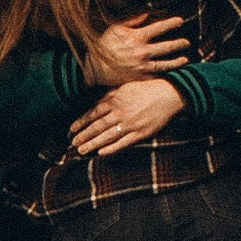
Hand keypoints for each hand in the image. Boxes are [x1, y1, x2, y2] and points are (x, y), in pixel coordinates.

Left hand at [69, 76, 186, 155]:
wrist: (169, 94)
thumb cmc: (147, 88)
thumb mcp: (125, 87)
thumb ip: (110, 95)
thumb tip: (95, 103)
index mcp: (115, 100)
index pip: (93, 113)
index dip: (81, 122)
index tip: (72, 129)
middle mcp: (120, 113)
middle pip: (97, 127)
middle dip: (83, 136)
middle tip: (73, 143)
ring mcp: (130, 124)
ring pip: (107, 136)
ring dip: (93, 144)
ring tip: (82, 150)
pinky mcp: (141, 133)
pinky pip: (123, 143)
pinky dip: (112, 148)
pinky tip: (101, 153)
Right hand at [83, 15, 188, 90]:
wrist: (93, 68)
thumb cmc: (103, 45)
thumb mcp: (115, 28)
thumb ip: (132, 20)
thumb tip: (146, 13)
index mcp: (137, 37)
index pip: (160, 28)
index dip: (171, 23)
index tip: (180, 21)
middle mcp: (143, 52)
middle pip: (167, 47)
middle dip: (179, 43)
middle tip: (186, 42)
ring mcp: (142, 66)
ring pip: (165, 64)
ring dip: (177, 61)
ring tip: (185, 59)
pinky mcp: (139, 77)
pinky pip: (156, 76)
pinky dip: (165, 74)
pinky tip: (172, 73)